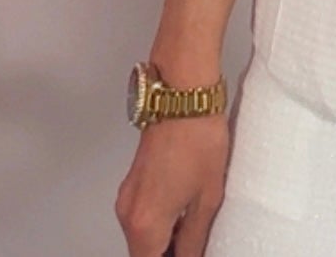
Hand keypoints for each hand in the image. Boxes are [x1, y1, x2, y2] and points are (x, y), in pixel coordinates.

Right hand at [115, 115, 230, 256]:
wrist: (183, 96)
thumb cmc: (198, 139)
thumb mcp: (207, 198)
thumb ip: (195, 239)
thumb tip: (192, 256)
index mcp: (145, 225)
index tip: (191, 254)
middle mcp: (128, 214)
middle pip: (144, 253)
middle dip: (168, 252)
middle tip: (195, 246)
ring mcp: (127, 196)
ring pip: (142, 236)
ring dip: (164, 239)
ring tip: (194, 227)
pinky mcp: (132, 182)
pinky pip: (141, 216)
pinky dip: (159, 221)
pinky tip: (184, 209)